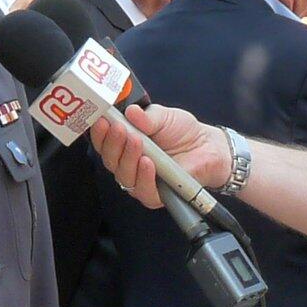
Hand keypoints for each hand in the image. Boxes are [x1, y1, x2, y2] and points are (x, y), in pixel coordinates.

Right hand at [89, 103, 228, 209]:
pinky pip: (142, 190)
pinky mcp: (154, 195)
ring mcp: (139, 180)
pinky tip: (147, 163)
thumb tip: (131, 112)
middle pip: (109, 159)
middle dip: (112, 143)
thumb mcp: (164, 116)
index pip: (104, 142)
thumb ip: (147, 116)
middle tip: (119, 129)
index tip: (101, 120)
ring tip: (136, 141)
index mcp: (124, 144)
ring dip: (127, 157)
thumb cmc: (182, 131)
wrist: (207, 146)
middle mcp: (128, 163)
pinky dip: (143, 176)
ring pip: (122, 175)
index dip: (99, 132)